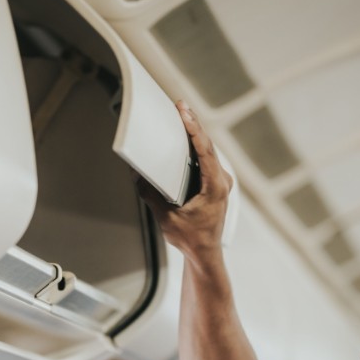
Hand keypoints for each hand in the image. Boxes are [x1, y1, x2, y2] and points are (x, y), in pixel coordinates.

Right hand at [137, 101, 233, 262]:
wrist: (205, 254)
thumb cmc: (191, 239)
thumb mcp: (166, 217)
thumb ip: (152, 195)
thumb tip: (137, 176)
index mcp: (216, 187)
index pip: (205, 151)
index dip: (194, 129)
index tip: (184, 113)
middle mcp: (222, 181)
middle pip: (208, 145)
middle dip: (193, 124)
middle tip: (180, 105)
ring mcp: (221, 182)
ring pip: (208, 151)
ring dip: (195, 133)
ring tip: (182, 114)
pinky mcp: (216, 184)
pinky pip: (207, 159)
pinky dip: (196, 146)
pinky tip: (187, 136)